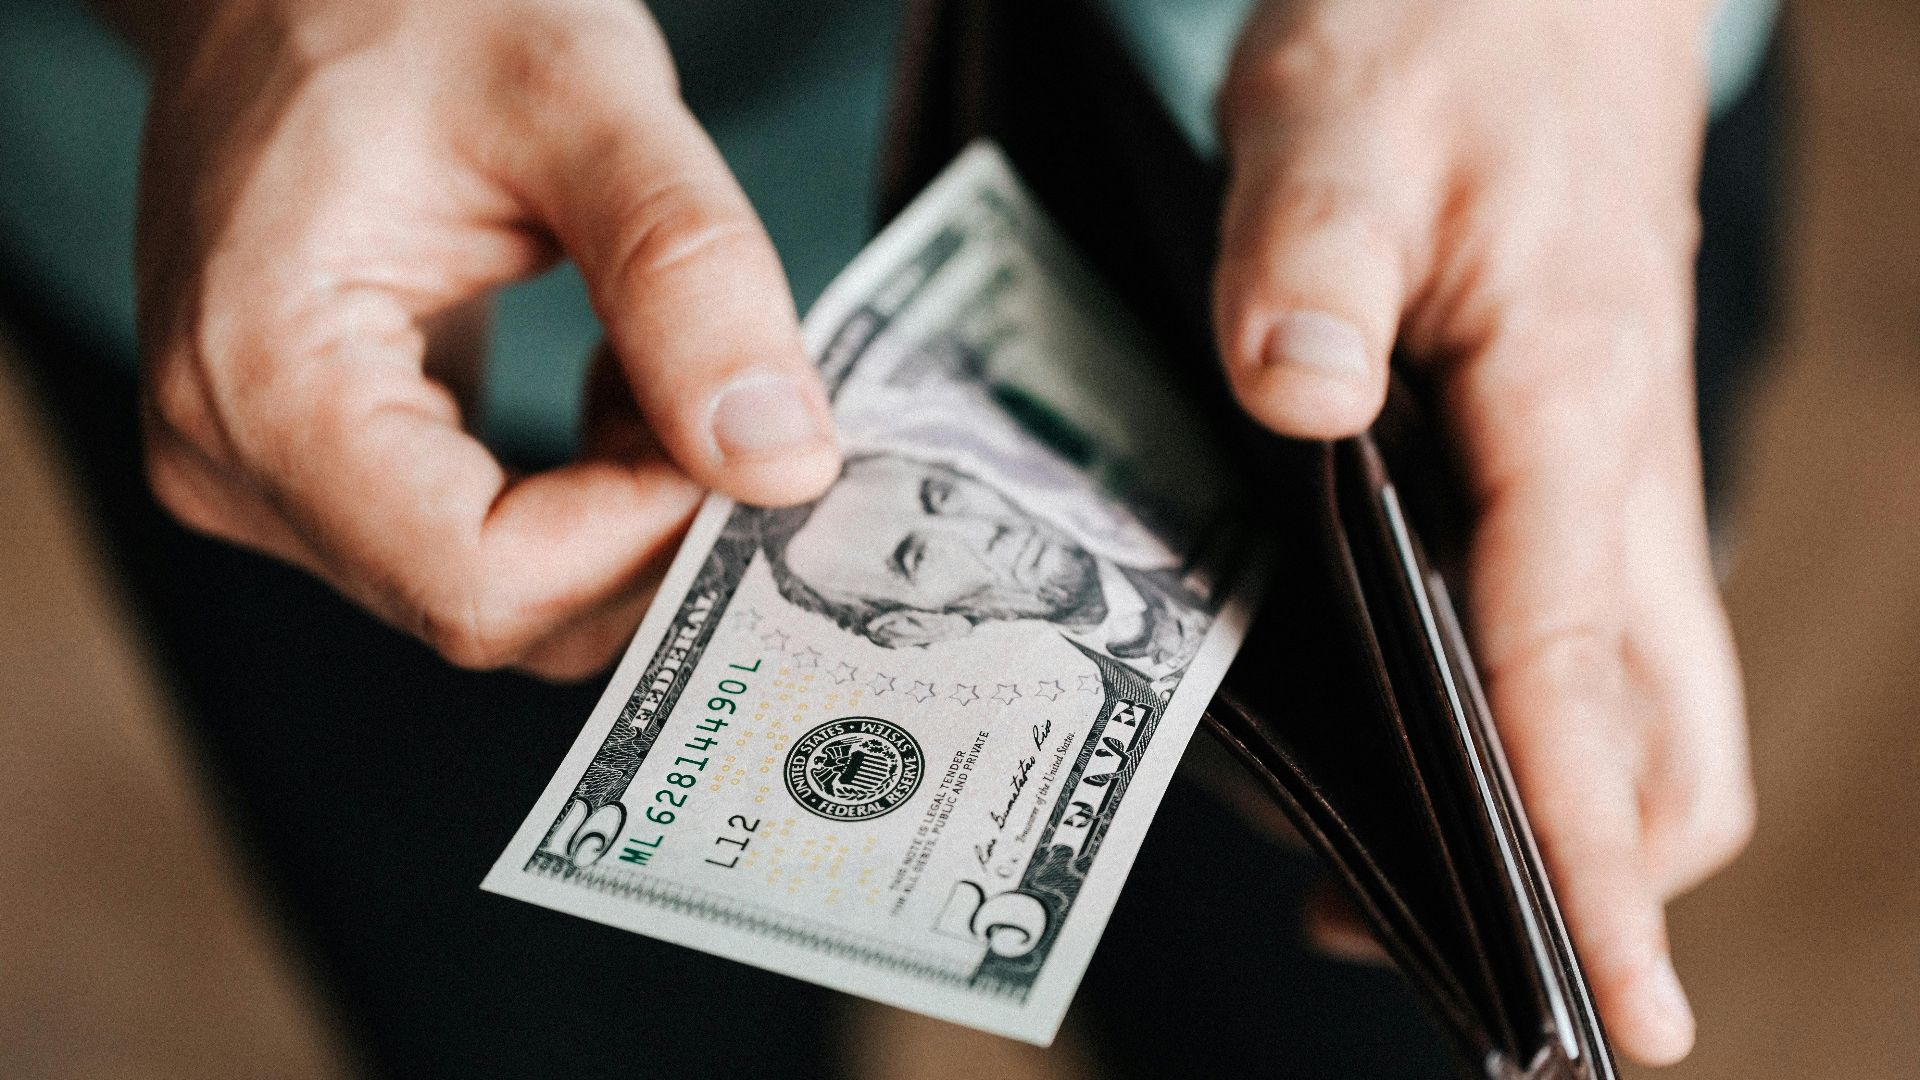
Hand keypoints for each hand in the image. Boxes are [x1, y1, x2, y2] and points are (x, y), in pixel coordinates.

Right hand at [132, 0, 839, 678]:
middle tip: (739, 401)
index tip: (747, 435)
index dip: (644, 538)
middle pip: (496, 607)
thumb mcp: (580, 95)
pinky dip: (589, 497)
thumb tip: (782, 464)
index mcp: (261, 380)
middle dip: (651, 528)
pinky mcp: (320, 470)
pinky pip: (484, 549)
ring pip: (504, 593)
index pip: (483, 580)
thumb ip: (687, 274)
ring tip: (666, 365)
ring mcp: (267, 477)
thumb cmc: (412, 0)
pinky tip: (619, 387)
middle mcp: (235, 463)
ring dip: (628, 512)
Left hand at [1213, 0, 1752, 1063]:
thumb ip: (1308, 261)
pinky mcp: (1566, 462)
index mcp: (1574, 400)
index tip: (1606, 1001)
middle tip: (1490, 987)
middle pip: (1661, 729)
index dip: (1587, 848)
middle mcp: (1614, 466)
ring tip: (1412, 901)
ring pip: (1639, 692)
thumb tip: (1296, 402)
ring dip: (1568, 812)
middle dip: (1602, 874)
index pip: (1582, 668)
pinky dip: (1535, 720)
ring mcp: (1603, 473)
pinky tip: (1412, 738)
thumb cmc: (1441, 36)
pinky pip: (1582, 627)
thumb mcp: (1340, 121)